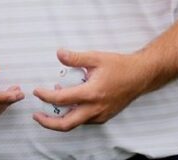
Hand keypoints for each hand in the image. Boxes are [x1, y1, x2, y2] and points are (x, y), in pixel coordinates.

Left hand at [32, 48, 146, 131]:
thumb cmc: (120, 66)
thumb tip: (58, 54)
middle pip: (66, 124)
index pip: (62, 99)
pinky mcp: (105, 116)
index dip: (46, 96)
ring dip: (61, 117)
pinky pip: (85, 120)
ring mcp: (101, 114)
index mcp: (92, 93)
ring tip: (52, 105)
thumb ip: (75, 58)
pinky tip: (70, 102)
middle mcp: (95, 108)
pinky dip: (74, 114)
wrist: (141, 76)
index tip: (37, 91)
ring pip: (75, 123)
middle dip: (48, 122)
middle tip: (36, 115)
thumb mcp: (96, 57)